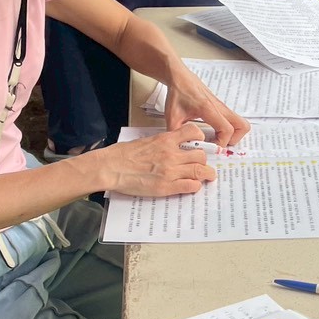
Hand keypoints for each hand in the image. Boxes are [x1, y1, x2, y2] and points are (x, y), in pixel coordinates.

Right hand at [93, 122, 216, 197]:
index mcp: (165, 140)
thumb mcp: (146, 141)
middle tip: (202, 165)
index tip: (200, 143)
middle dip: (203, 161)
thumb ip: (162, 143)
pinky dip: (195, 186)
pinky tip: (193, 186)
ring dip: (206, 174)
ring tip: (207, 176)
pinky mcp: (166, 186)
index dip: (200, 138)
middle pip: (200, 156)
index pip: (192, 132)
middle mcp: (171, 154)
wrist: (111, 167)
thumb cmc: (123, 154)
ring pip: (199, 171)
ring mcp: (170, 171)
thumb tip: (172, 147)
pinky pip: (191, 186)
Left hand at [162, 62, 249, 144]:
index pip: (226, 130)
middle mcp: (219, 107)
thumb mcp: (172, 117)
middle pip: (242, 126)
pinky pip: (233, 120)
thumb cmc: (178, 93)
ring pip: (241, 123)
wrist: (180, 78)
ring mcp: (222, 107)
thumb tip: (180, 148)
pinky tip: (213, 131)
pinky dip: (228, 129)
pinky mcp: (222, 108)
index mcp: (208, 109)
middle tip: (219, 144)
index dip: (221, 143)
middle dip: (233, 140)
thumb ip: (176, 134)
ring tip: (217, 138)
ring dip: (233, 134)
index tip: (209, 146)